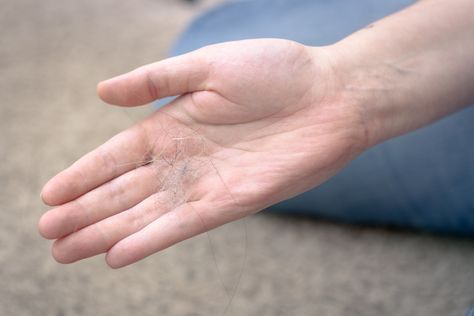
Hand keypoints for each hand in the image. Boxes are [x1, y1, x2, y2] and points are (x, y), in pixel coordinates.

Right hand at [39, 39, 366, 267]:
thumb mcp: (207, 66)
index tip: (49, 196)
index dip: (82, 176)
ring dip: (106, 234)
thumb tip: (100, 91)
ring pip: (146, 215)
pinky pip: (183, 225)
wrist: (332, 94)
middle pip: (124, 192)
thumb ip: (154, 80)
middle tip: (47, 236)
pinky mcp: (233, 202)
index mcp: (173, 124)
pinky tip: (117, 254)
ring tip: (67, 252)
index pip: (115, 156)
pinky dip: (150, 240)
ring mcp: (206, 183)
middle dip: (84, 214)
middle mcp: (184, 159)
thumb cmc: (276, 71)